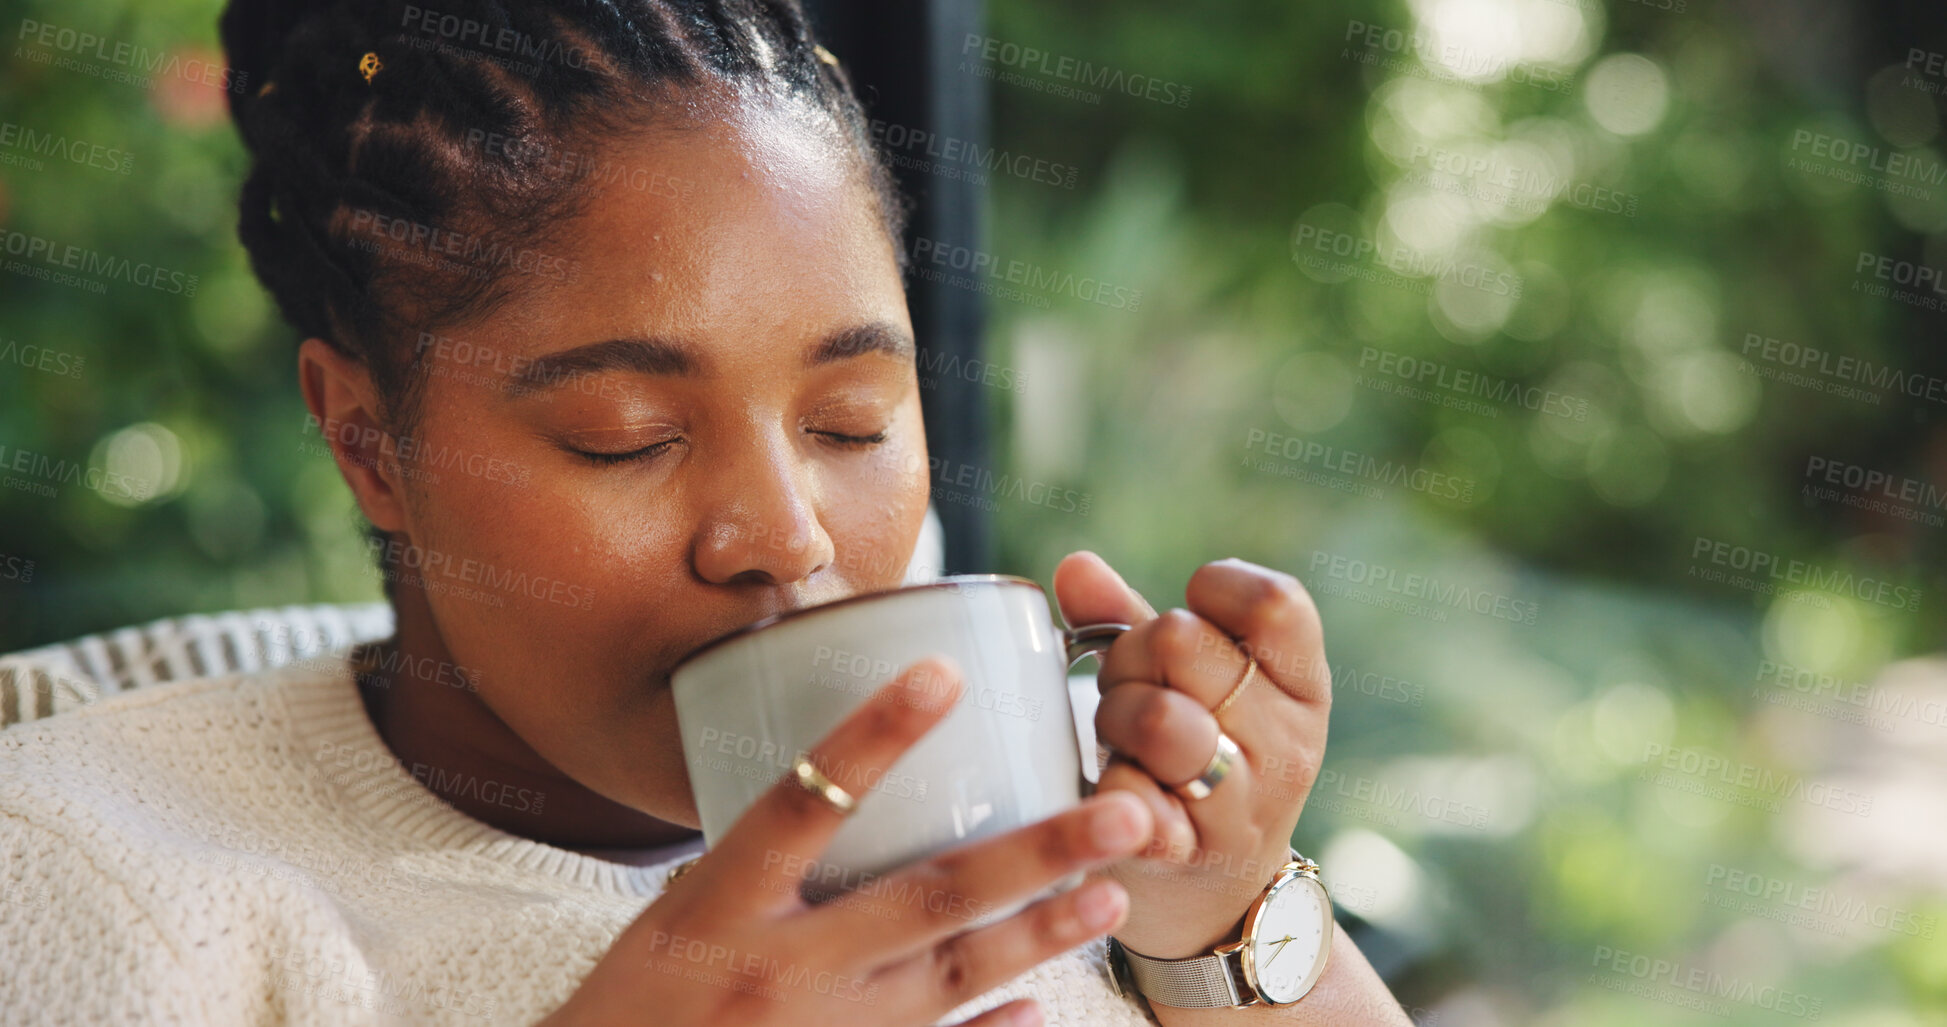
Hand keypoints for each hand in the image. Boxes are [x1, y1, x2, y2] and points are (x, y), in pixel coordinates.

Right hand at [541, 656, 1156, 1026]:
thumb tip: (839, 777)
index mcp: (721, 905)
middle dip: (1034, 854)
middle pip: (924, 899)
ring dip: (1039, 935)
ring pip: (952, 977)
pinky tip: (1044, 1009)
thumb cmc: (633, 1002)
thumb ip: (759, 857)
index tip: (945, 670)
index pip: (799, 800)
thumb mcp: (677, 912)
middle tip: (1123, 811)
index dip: (873, 734)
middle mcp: (776, 969)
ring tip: (1113, 895)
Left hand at [1053, 552, 1330, 959]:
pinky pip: (1129, 795)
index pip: (1274, 602)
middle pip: (1182, 641)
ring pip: (1155, 715)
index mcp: (1303, 688)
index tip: (1191, 620)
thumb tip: (1074, 565)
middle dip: (1133, 656)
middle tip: (1133, 691)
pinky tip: (1114, 791)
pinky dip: (1107, 784)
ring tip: (1122, 740)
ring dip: (1114, 718)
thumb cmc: (1196, 761)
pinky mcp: (1188, 855)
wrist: (1211, 899)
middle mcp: (1289, 744)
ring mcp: (1244, 805)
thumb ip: (1130, 619)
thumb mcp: (1191, 687)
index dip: (1212, 594)